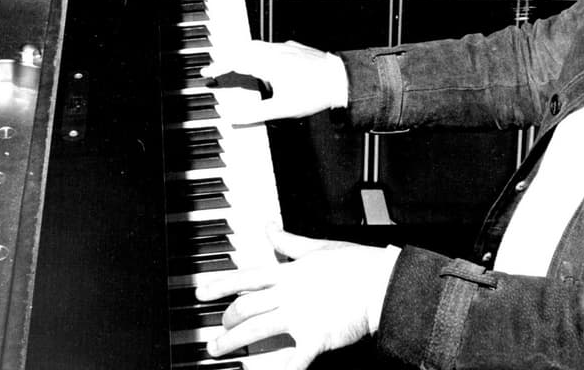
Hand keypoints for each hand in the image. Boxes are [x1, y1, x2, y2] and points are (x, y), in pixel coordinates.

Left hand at [195, 227, 400, 369]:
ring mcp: (300, 317)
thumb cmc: (355, 264)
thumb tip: (269, 227)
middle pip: (246, 308)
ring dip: (233, 343)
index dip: (221, 285)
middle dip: (225, 321)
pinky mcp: (315, 338)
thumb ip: (288, 241)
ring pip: (256, 331)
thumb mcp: (318, 247)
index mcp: (289, 272)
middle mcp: (289, 294)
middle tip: (216, 332)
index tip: (202, 294)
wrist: (381, 283)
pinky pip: (290, 359)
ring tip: (218, 351)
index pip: (247, 278)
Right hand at [203, 40, 348, 122]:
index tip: (207, 73)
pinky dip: (259, 52)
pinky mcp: (296, 48)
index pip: (236, 60)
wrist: (342, 80)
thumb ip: (255, 114)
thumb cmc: (315, 93)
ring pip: (257, 45)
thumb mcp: (282, 109)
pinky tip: (263, 61)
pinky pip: (271, 46)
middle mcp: (276, 51)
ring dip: (243, 52)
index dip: (218, 66)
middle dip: (227, 57)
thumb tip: (233, 118)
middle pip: (243, 48)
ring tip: (236, 64)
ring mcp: (286, 48)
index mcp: (269, 63)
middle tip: (217, 67)